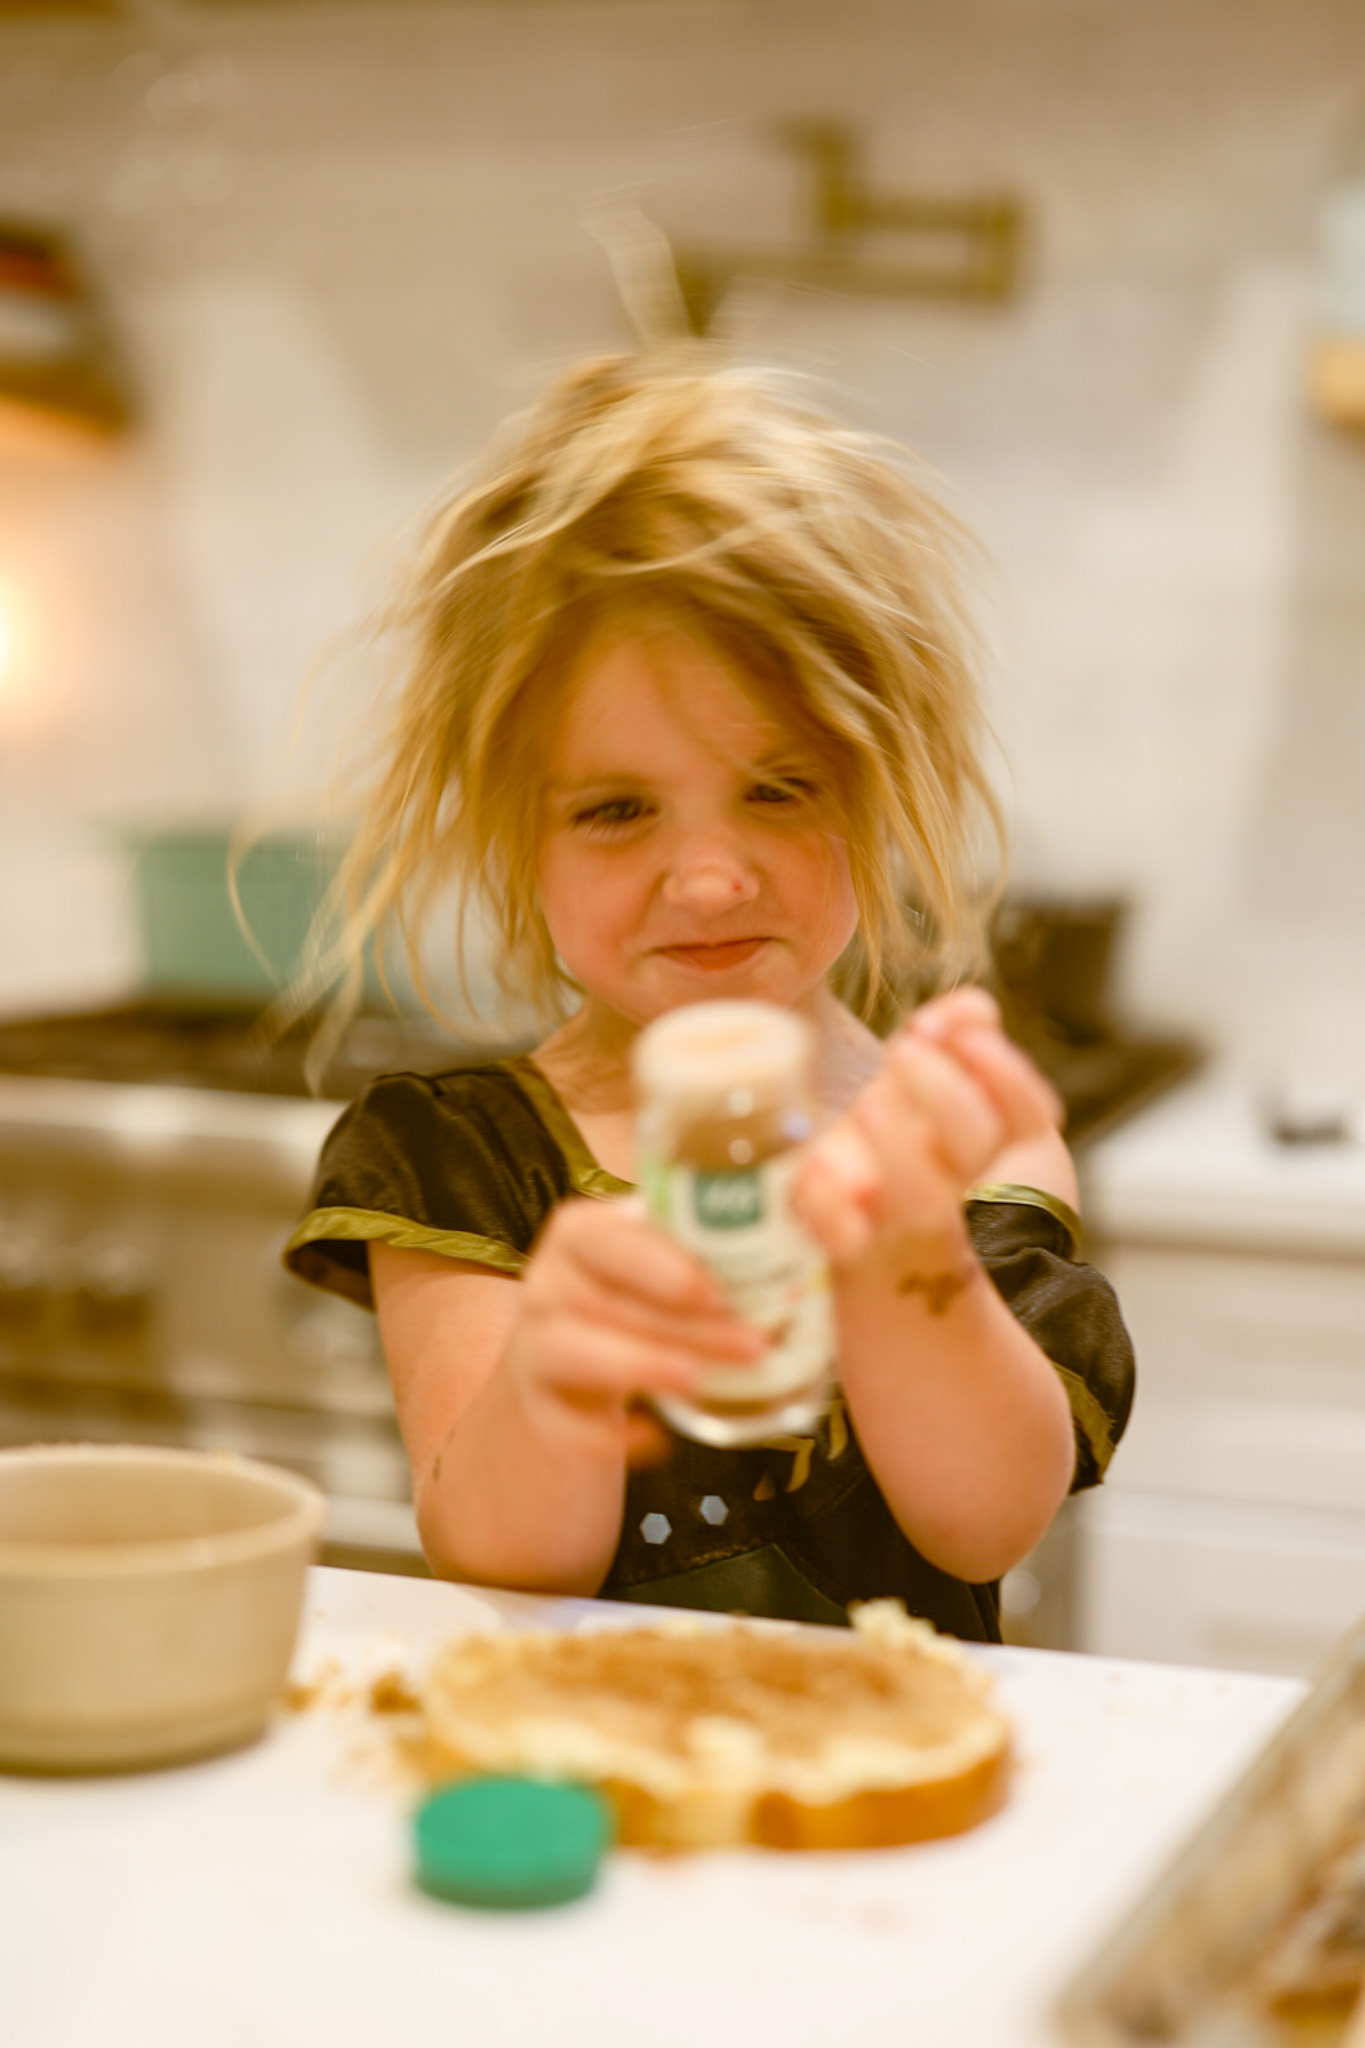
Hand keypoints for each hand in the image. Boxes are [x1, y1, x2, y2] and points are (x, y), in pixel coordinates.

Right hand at [502, 1195, 765, 1462]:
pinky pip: (572, 1416)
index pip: (616, 1233)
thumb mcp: (667, 1288)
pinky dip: (615, 1430)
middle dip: (685, 1320)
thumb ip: (715, 1259)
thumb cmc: (634, 1331)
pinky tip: (658, 1439)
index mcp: (586, 1233)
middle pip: (609, 1291)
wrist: (564, 1410)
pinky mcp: (536, 1408)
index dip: (668, 1262)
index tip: (725, 1291)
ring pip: (581, 1345)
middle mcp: (550, 1279)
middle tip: (755, 1344)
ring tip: (703, 1383)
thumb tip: (815, 1232)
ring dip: (647, 1362)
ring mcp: (534, 1343)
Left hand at [793, 988, 1062, 1266]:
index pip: (1029, 1114)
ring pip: (924, 1204)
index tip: (968, 1034)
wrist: (849, 1210)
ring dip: (898, 1142)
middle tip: (904, 1049)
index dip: (1009, 1075)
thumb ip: (959, 1025)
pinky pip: (846, 1241)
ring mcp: (902, 1222)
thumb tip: (972, 1010)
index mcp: (983, 1139)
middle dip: (945, 1093)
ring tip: (867, 1102)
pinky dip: (830, 1203)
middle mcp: (952, 1183)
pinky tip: (817, 1163)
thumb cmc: (899, 1123)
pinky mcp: (849, 1250)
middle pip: (977, 1150)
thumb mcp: (930, 1067)